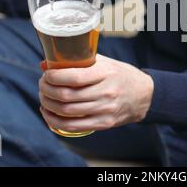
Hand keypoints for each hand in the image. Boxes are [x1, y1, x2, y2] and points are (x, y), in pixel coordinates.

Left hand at [38, 54, 153, 132]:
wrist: (143, 95)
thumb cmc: (120, 74)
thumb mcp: (104, 62)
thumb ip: (78, 60)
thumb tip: (46, 62)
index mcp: (106, 73)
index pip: (74, 78)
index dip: (54, 77)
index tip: (46, 73)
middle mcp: (106, 92)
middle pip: (67, 95)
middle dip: (47, 90)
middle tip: (42, 84)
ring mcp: (105, 110)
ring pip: (67, 112)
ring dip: (48, 105)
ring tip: (44, 97)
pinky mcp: (104, 123)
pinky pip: (73, 126)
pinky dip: (55, 121)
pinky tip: (49, 113)